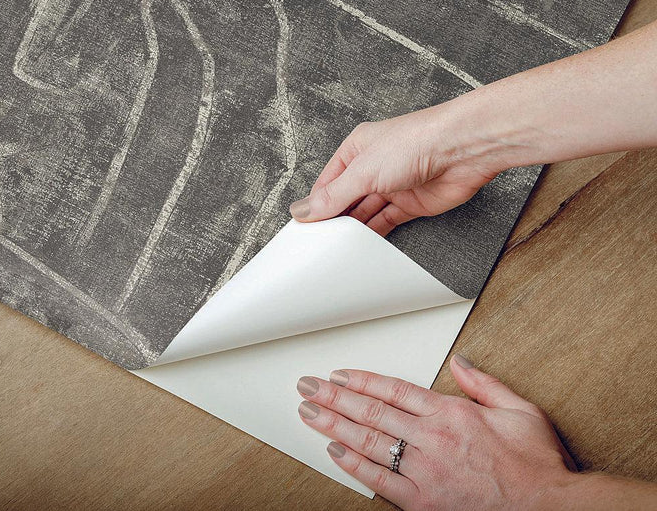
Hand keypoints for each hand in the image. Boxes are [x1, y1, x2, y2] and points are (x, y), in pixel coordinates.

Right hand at [289, 109, 501, 235]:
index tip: (304, 227)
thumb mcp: (363, 171)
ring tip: (337, 246)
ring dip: (354, 228)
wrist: (462, 150)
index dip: (316, 204)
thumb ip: (333, 195)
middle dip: (334, 218)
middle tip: (319, 241)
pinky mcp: (411, 204)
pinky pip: (387, 221)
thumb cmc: (416, 142)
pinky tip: (363, 245)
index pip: (327, 182)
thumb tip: (304, 209)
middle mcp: (374, 167)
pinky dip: (375, 234)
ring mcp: (393, 186)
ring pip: (365, 212)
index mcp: (357, 150)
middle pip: (345, 199)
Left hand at [296, 355, 577, 509]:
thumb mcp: (520, 410)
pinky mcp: (423, 502)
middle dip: (334, 397)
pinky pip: (379, 481)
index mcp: (451, 414)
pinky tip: (334, 453)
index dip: (361, 380)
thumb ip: (484, 383)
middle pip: (372, 412)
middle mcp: (432, 439)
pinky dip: (354, 466)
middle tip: (309, 387)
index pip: (393, 390)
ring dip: (334, 426)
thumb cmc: (535, 465)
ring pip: (369, 443)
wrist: (549, 509)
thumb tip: (459, 362)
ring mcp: (425, 471)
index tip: (339, 374)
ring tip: (310, 413)